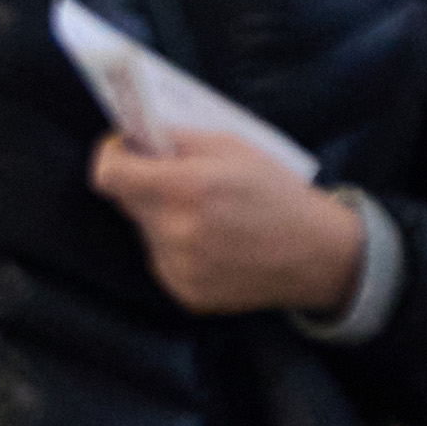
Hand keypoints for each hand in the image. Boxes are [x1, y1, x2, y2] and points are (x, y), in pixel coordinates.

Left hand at [91, 133, 365, 316]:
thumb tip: (139, 134)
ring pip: (145, 231)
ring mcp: (178, 267)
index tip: (125, 148)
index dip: (111, 156)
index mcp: (186, 189)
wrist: (317, 255)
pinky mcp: (184, 291)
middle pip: (128, 202)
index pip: (109, 175)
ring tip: (205, 213)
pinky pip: (162, 258)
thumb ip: (180, 139)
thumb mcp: (234, 147)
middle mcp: (175, 232)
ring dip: (162, 216)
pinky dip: (176, 245)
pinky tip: (212, 241)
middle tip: (174, 176)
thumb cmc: (279, 194)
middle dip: (143, 183)